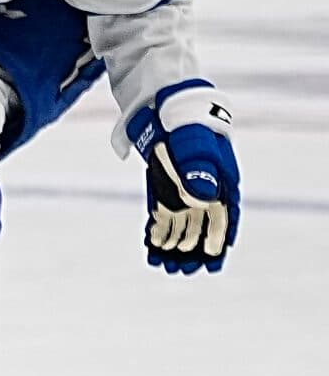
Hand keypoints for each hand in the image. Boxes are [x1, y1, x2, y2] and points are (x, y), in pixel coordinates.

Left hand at [133, 82, 238, 272]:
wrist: (164, 105)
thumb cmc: (185, 123)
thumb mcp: (193, 142)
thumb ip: (199, 167)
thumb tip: (202, 197)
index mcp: (222, 180)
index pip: (225, 217)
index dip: (220, 240)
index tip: (214, 262)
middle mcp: (205, 188)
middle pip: (202, 225)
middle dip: (194, 249)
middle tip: (183, 270)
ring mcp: (183, 187)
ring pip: (182, 222)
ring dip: (174, 244)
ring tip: (166, 266)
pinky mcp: (163, 185)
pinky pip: (162, 212)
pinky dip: (157, 229)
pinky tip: (150, 246)